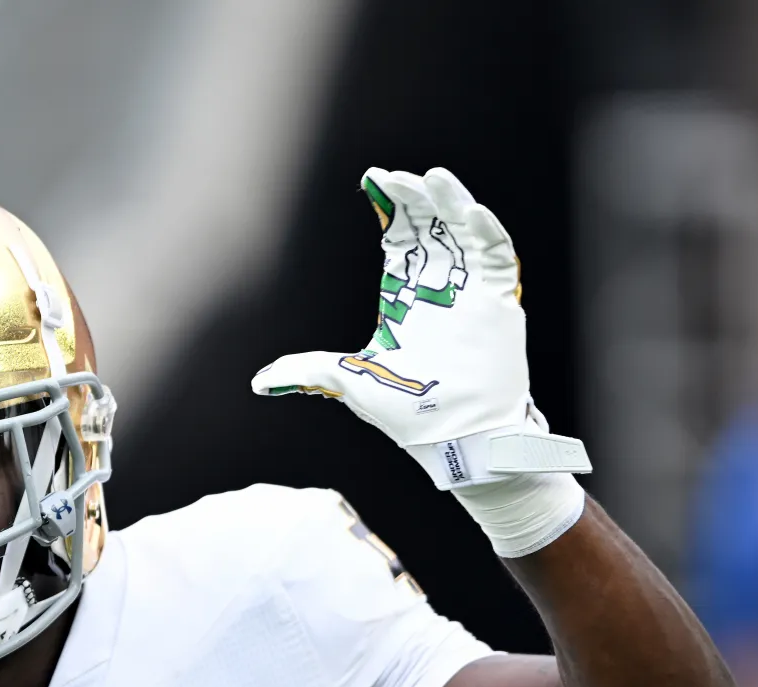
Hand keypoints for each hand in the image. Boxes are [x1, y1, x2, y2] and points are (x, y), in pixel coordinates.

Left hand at [250, 167, 587, 488]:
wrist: (453, 438)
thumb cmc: (408, 413)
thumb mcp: (350, 382)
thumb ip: (309, 371)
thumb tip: (259, 382)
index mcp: (406, 299)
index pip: (398, 241)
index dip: (388, 210)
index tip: (372, 180)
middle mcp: (439, 289)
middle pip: (430, 228)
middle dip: (415, 200)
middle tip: (397, 177)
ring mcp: (471, 294)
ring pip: (464, 233)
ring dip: (452, 204)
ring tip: (436, 178)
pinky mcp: (498, 304)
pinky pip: (496, 259)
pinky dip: (487, 234)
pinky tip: (471, 214)